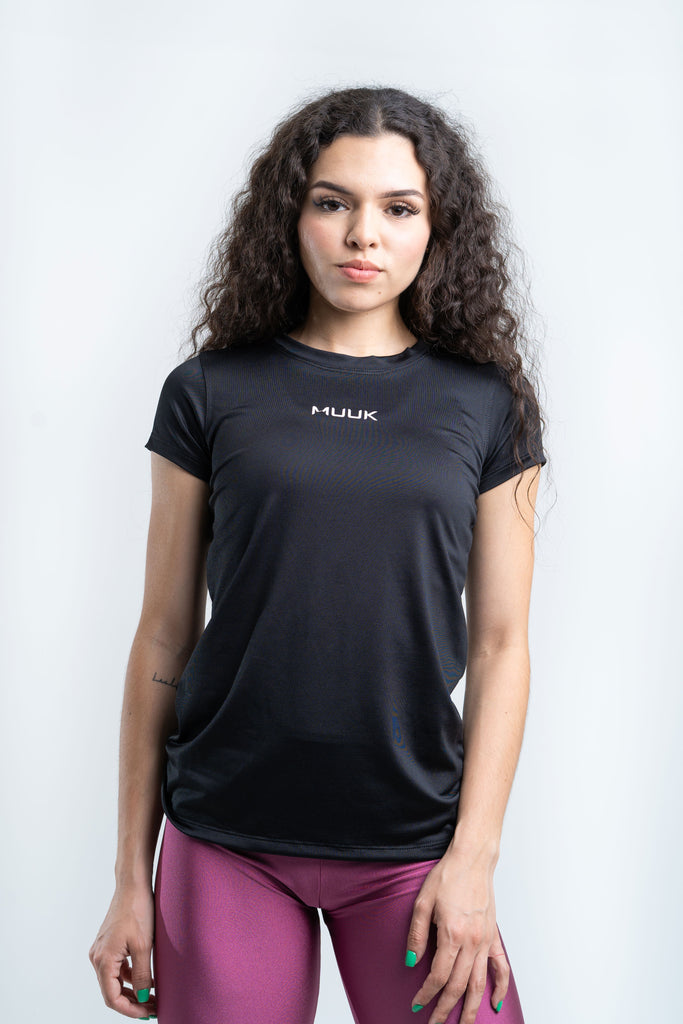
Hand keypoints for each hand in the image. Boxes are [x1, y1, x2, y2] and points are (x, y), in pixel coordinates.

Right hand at [89, 884, 157, 1018]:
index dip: (130, 1009)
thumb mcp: (144, 946)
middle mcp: (97, 957)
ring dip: (132, 991)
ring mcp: (101, 950)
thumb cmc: (137, 910)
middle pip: (112, 992)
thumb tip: (144, 997)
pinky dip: (130, 977)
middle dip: (133, 1002)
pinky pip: (116, 969)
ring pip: (114, 981)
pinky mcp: (108, 944)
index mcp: (103, 960)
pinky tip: (146, 979)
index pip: (112, 998)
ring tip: (152, 997)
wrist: (133, 885)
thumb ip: (142, 974)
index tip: (148, 1013)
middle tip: (153, 1007)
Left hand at [405, 849, 508, 1022]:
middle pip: (459, 986)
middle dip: (446, 1010)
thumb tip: (410, 961)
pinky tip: (494, 1003)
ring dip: (472, 1008)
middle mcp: (471, 941)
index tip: (416, 1004)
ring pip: (480, 983)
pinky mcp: (493, 936)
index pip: (438, 975)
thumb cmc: (447, 876)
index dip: (426, 994)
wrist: (472, 859)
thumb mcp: (423, 901)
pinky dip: (500, 988)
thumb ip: (417, 934)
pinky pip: (501, 967)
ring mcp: (485, 940)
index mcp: (452, 933)